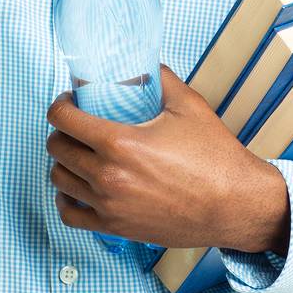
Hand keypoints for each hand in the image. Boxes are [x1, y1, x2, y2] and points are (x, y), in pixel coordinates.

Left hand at [45, 63, 291, 254]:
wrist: (235, 205)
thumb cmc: (215, 159)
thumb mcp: (189, 106)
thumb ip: (161, 80)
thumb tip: (146, 65)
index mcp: (120, 142)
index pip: (64, 119)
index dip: (60, 105)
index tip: (68, 102)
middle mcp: (108, 175)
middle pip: (57, 148)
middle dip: (61, 132)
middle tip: (75, 126)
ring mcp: (109, 205)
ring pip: (60, 180)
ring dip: (62, 163)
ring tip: (77, 154)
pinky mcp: (116, 227)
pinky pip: (70, 215)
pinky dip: (66, 200)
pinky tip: (76, 189)